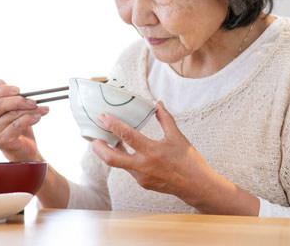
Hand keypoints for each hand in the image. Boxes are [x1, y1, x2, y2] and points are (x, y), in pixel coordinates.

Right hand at [0, 79, 49, 161]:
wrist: (26, 151)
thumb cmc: (19, 130)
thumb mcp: (14, 111)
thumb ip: (7, 97)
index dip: (4, 90)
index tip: (19, 90)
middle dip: (18, 100)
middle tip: (33, 101)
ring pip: (11, 115)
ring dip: (29, 111)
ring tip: (41, 110)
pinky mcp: (1, 142)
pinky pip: (16, 125)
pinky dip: (29, 119)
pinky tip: (38, 117)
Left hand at [91, 101, 257, 214]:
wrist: (196, 186)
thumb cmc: (188, 161)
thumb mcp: (178, 137)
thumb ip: (165, 119)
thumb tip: (157, 104)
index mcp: (153, 151)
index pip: (127, 135)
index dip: (112, 124)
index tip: (102, 116)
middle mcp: (144, 166)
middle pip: (112, 159)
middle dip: (99, 148)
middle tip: (94, 138)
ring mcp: (141, 177)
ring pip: (119, 164)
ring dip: (111, 153)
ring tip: (107, 141)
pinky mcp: (142, 183)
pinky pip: (129, 170)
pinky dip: (124, 159)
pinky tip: (125, 151)